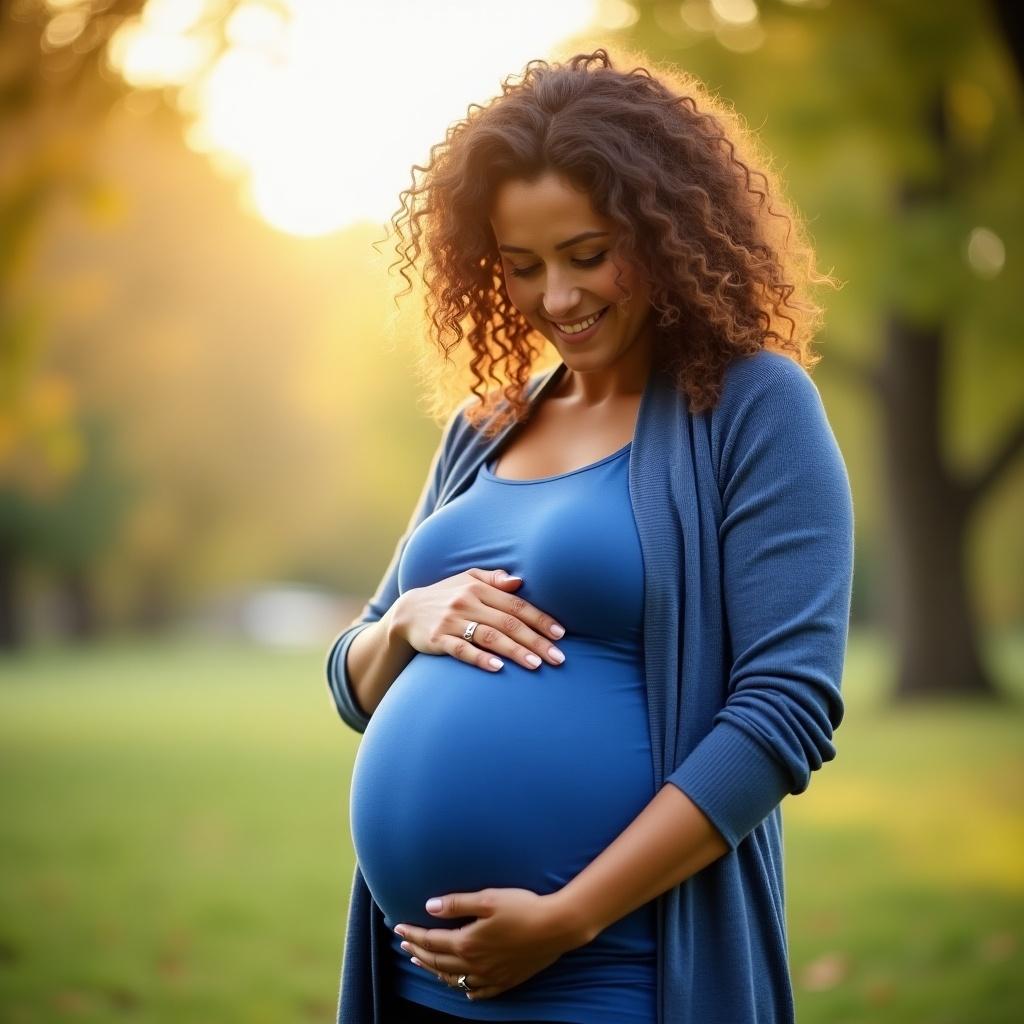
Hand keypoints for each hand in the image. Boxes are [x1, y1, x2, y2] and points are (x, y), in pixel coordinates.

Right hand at [390, 568, 566, 673]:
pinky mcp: (438, 640)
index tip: (560, 634)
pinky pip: (462, 650)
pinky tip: (498, 668)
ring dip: (515, 651)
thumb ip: (494, 579)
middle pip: (508, 623)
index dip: (540, 619)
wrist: (406, 613)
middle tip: (558, 657)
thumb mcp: (467, 579)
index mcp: (478, 587)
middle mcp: (467, 602)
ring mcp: (451, 621)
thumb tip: (520, 581)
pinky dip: (480, 658)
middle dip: (536, 640)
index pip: (516, 604)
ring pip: (489, 637)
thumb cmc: (445, 596)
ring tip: (536, 665)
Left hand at [393, 887, 587, 1000]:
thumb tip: (429, 906)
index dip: (413, 934)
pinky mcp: (507, 980)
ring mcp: (491, 976)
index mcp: (467, 942)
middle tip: (405, 946)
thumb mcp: (488, 899)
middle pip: (439, 962)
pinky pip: (480, 992)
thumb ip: (457, 903)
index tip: (398, 928)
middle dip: (419, 953)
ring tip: (425, 964)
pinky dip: (467, 990)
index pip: (432, 941)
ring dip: (436, 971)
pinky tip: (464, 990)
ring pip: (455, 979)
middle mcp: (475, 964)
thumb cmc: (523, 907)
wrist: (557, 927)